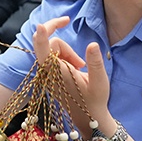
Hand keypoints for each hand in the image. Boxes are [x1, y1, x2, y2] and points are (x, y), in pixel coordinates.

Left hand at [32, 17, 109, 136]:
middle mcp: (47, 71)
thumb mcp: (100, 81)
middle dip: (67, 47)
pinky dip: (65, 55)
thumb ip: (95, 63)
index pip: (44, 50)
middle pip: (51, 44)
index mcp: (57, 73)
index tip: (41, 25)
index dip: (43, 36)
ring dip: (68, 53)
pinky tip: (75, 68)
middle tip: (80, 62)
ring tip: (80, 68)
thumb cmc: (94, 100)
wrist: (87, 115)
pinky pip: (53, 54)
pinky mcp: (49, 71)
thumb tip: (93, 44)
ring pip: (54, 48)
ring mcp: (46, 71)